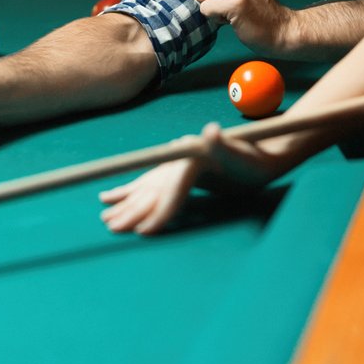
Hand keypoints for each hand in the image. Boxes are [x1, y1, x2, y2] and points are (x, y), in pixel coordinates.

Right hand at [98, 123, 285, 234]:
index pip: (173, 186)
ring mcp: (173, 162)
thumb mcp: (243, 155)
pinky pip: (148, 182)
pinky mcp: (173, 169)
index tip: (146, 231)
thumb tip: (211, 132)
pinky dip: (129, 191)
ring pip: (145, 186)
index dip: (160, 209)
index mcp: (191, 156)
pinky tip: (109, 198)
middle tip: (112, 229)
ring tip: (104, 217)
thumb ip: (223, 145)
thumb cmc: (254, 159)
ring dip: (124, 203)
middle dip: (133, 210)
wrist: (259, 150)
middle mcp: (177, 157)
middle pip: (152, 187)